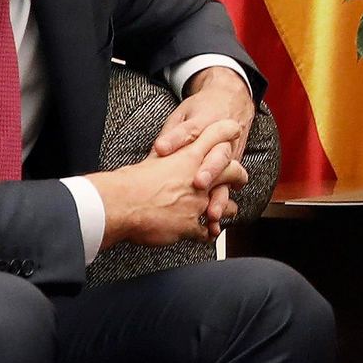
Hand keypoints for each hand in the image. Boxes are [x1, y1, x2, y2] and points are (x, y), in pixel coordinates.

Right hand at [90, 119, 248, 247]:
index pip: (215, 136)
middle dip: (238, 175)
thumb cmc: (131, 181)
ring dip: (224, 208)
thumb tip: (165, 152)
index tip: (235, 129)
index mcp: (188, 156)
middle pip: (232, 170)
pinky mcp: (191, 224)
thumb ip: (166, 156)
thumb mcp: (153, 159)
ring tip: (223, 211)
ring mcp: (198, 202)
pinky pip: (206, 231)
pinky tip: (207, 234)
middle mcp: (199, 177)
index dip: (227, 132)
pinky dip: (207, 233)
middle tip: (239, 178)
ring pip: (224, 205)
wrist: (123, 203)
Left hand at [153, 68, 255, 235]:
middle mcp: (222, 141)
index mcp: (206, 123)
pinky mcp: (231, 171)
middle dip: (210, 170)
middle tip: (199, 182)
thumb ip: (173, 133)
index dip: (176, 140)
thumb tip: (160, 150)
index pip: (191, 130)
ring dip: (220, 196)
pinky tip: (214, 223)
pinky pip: (229, 190)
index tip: (161, 149)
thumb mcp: (184, 114)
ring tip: (211, 214)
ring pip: (229, 177)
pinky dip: (222, 206)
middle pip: (218, 156)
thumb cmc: (203, 110)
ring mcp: (230, 156)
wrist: (232, 102)